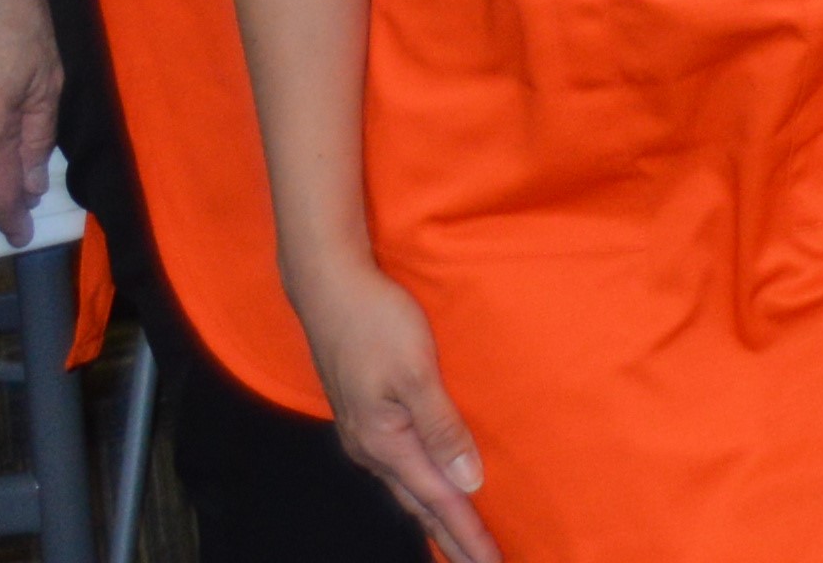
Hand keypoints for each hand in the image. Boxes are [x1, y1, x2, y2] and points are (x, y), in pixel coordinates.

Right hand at [293, 253, 500, 562]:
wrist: (329, 287)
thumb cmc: (375, 322)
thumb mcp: (416, 372)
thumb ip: (442, 428)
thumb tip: (468, 479)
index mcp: (384, 442)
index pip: (436, 501)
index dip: (467, 534)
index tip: (492, 561)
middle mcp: (371, 447)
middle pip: (419, 504)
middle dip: (452, 537)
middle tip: (483, 561)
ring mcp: (366, 433)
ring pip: (408, 488)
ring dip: (437, 515)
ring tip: (462, 539)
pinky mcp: (368, 415)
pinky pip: (401, 465)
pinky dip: (422, 487)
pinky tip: (433, 486)